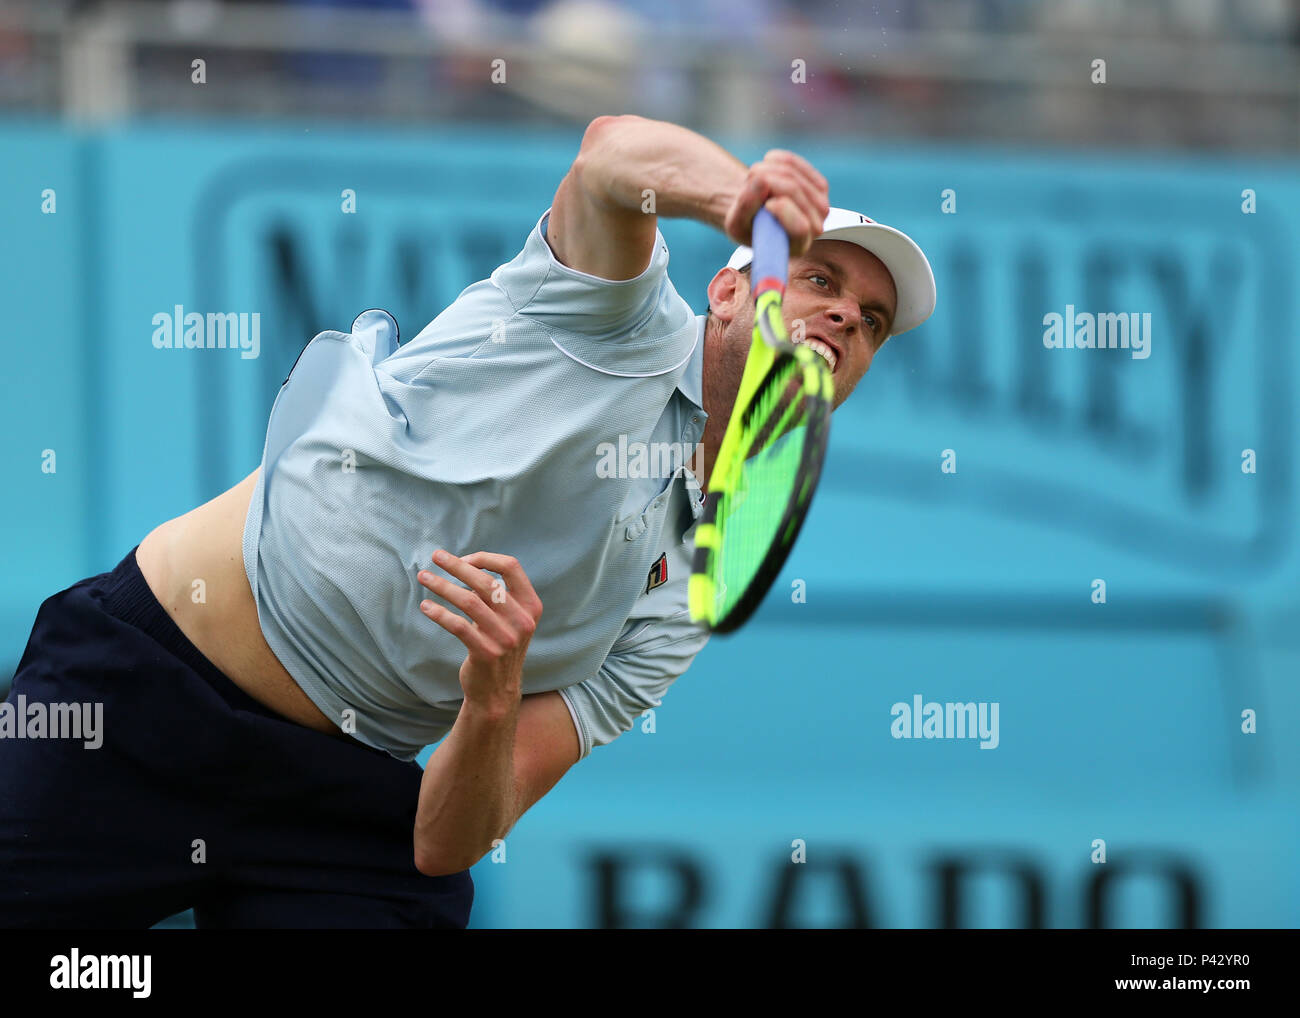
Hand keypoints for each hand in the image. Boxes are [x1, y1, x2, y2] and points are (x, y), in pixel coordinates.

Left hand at [417, 550, 543, 714]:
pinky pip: (458, 626)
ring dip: (442, 586)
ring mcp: (505, 638)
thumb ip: (497, 595)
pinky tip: (425, 606)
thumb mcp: (510, 619)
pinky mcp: (485, 653)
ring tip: (424, 577)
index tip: (463, 558)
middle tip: (436, 556)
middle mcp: (522, 620)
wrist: (497, 691)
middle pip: (486, 581)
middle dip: (457, 566)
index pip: (511, 567)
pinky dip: (439, 613)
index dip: (485, 558)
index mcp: (531, 606)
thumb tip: (465, 566)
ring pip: (468, 601)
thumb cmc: (498, 645)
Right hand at [723, 149, 830, 257]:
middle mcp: (815, 228)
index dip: (781, 210)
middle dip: (765, 181)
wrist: (758, 215)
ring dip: (765, 169)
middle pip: (792, 190)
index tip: (765, 205)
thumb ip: (746, 207)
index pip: (801, 227)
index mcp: (797, 245)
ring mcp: (821, 205)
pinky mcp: (820, 186)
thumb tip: (761, 181)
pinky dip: (774, 160)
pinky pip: (793, 162)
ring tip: (753, 179)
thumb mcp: (737, 224)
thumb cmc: (748, 225)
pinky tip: (766, 166)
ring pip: (791, 173)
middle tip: (749, 185)